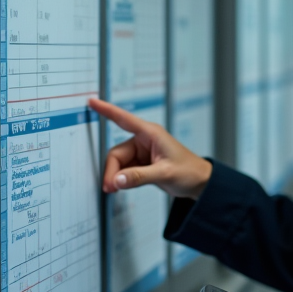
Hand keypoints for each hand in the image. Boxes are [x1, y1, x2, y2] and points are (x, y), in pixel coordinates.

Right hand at [87, 98, 211, 198]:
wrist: (200, 182)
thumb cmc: (189, 172)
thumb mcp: (164, 174)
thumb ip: (139, 177)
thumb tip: (116, 180)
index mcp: (151, 134)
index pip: (124, 119)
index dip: (107, 110)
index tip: (92, 101)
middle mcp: (144, 141)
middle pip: (116, 154)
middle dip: (112, 171)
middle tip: (111, 188)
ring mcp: (141, 153)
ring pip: (118, 163)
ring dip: (116, 177)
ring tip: (117, 189)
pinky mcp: (141, 164)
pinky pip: (124, 170)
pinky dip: (121, 179)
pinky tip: (122, 187)